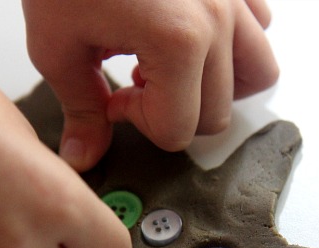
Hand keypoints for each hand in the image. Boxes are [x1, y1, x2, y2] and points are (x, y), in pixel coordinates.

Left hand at [22, 0, 278, 171]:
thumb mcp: (57, 46)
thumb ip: (80, 109)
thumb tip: (84, 156)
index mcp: (177, 41)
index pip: (177, 129)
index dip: (139, 123)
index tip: (114, 99)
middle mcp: (218, 20)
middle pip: (218, 114)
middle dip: (173, 110)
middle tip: (138, 85)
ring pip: (258, 74)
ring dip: (217, 86)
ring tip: (175, 69)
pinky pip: (260, 28)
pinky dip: (233, 44)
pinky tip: (193, 35)